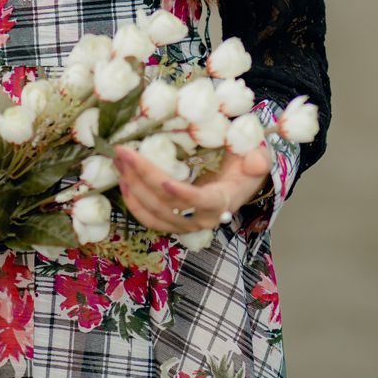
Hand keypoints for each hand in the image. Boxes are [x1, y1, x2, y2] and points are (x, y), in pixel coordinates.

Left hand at [111, 143, 273, 235]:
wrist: (238, 182)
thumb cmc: (244, 166)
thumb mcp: (257, 157)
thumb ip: (259, 159)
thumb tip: (256, 162)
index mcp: (221, 201)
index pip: (200, 201)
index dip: (182, 194)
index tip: (163, 180)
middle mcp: (201, 218)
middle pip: (168, 205)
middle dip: (143, 178)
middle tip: (125, 153)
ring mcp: (184, 224)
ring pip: (153, 212)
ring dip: (132, 187)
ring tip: (118, 162)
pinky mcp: (171, 222)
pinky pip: (148, 218)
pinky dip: (133, 201)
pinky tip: (122, 181)